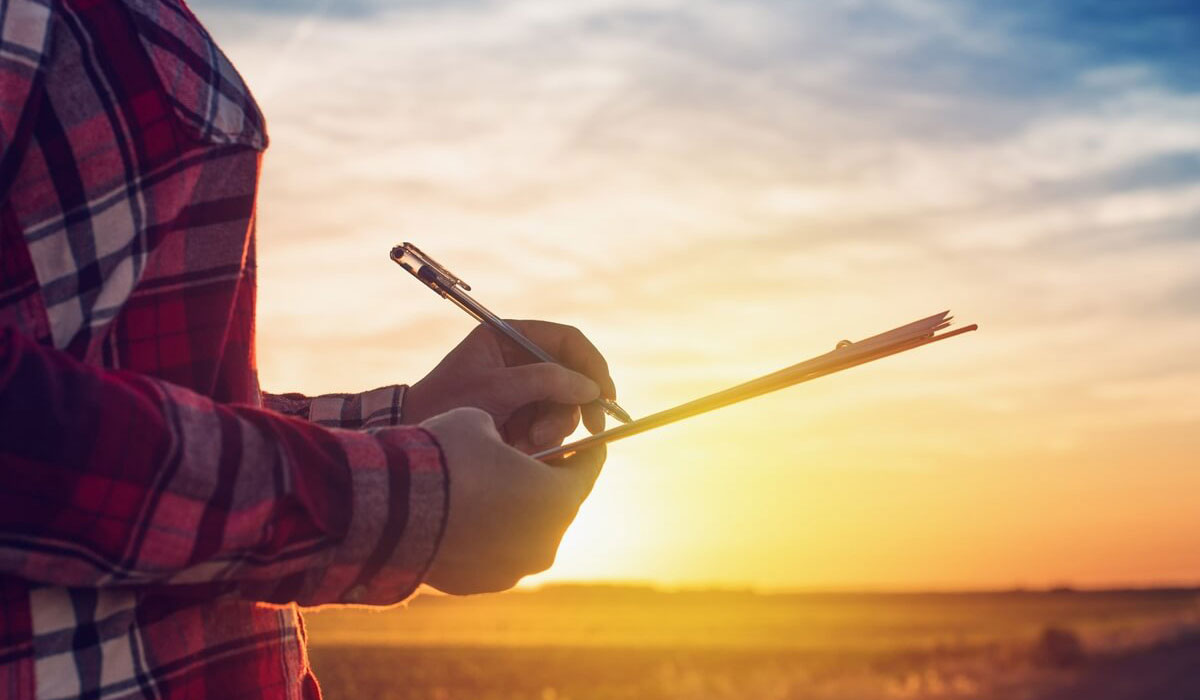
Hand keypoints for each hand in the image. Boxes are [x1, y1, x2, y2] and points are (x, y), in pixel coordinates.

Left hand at [404, 321, 617, 451]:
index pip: (566, 340)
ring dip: (555, 425)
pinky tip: (522, 446)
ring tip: (531, 440)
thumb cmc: (446, 405)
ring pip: (564, 404)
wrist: (416, 443)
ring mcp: (521, 391)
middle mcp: (519, 360)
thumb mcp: (496, 389)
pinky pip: (550, 425)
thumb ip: (546, 381)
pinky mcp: (520, 418)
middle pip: (571, 374)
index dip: (591, 363)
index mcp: (508, 338)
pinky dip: (543, 438)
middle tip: (591, 426)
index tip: (605, 392)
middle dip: (576, 402)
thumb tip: (591, 387)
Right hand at [420, 407, 604, 593]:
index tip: (588, 443)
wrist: (390, 509)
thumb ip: (503, 434)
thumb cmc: (444, 456)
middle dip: (548, 482)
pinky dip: (487, 537)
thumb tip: (496, 443)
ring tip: (492, 490)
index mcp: (558, 498)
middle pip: (558, 506)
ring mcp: (514, 569)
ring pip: (526, 534)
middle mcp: (545, 542)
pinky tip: (464, 517)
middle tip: (535, 462)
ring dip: (516, 513)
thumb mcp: (479, 422)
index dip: (588, 451)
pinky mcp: (481, 584)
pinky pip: (494, 554)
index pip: (588, 470)